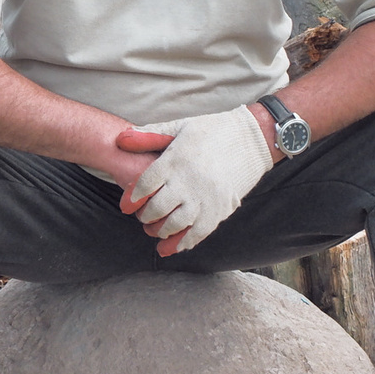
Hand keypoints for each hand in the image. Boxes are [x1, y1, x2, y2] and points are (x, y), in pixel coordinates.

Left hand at [116, 106, 273, 255]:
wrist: (254, 139)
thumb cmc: (214, 130)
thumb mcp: (180, 126)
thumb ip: (149, 135)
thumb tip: (120, 138)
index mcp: (175, 159)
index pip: (145, 184)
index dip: (132, 198)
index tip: (126, 206)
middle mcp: (188, 180)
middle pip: (157, 208)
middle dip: (145, 216)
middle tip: (143, 218)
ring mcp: (206, 197)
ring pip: (175, 224)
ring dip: (161, 232)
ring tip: (156, 231)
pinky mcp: (221, 208)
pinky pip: (199, 232)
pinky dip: (183, 242)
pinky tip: (173, 247)